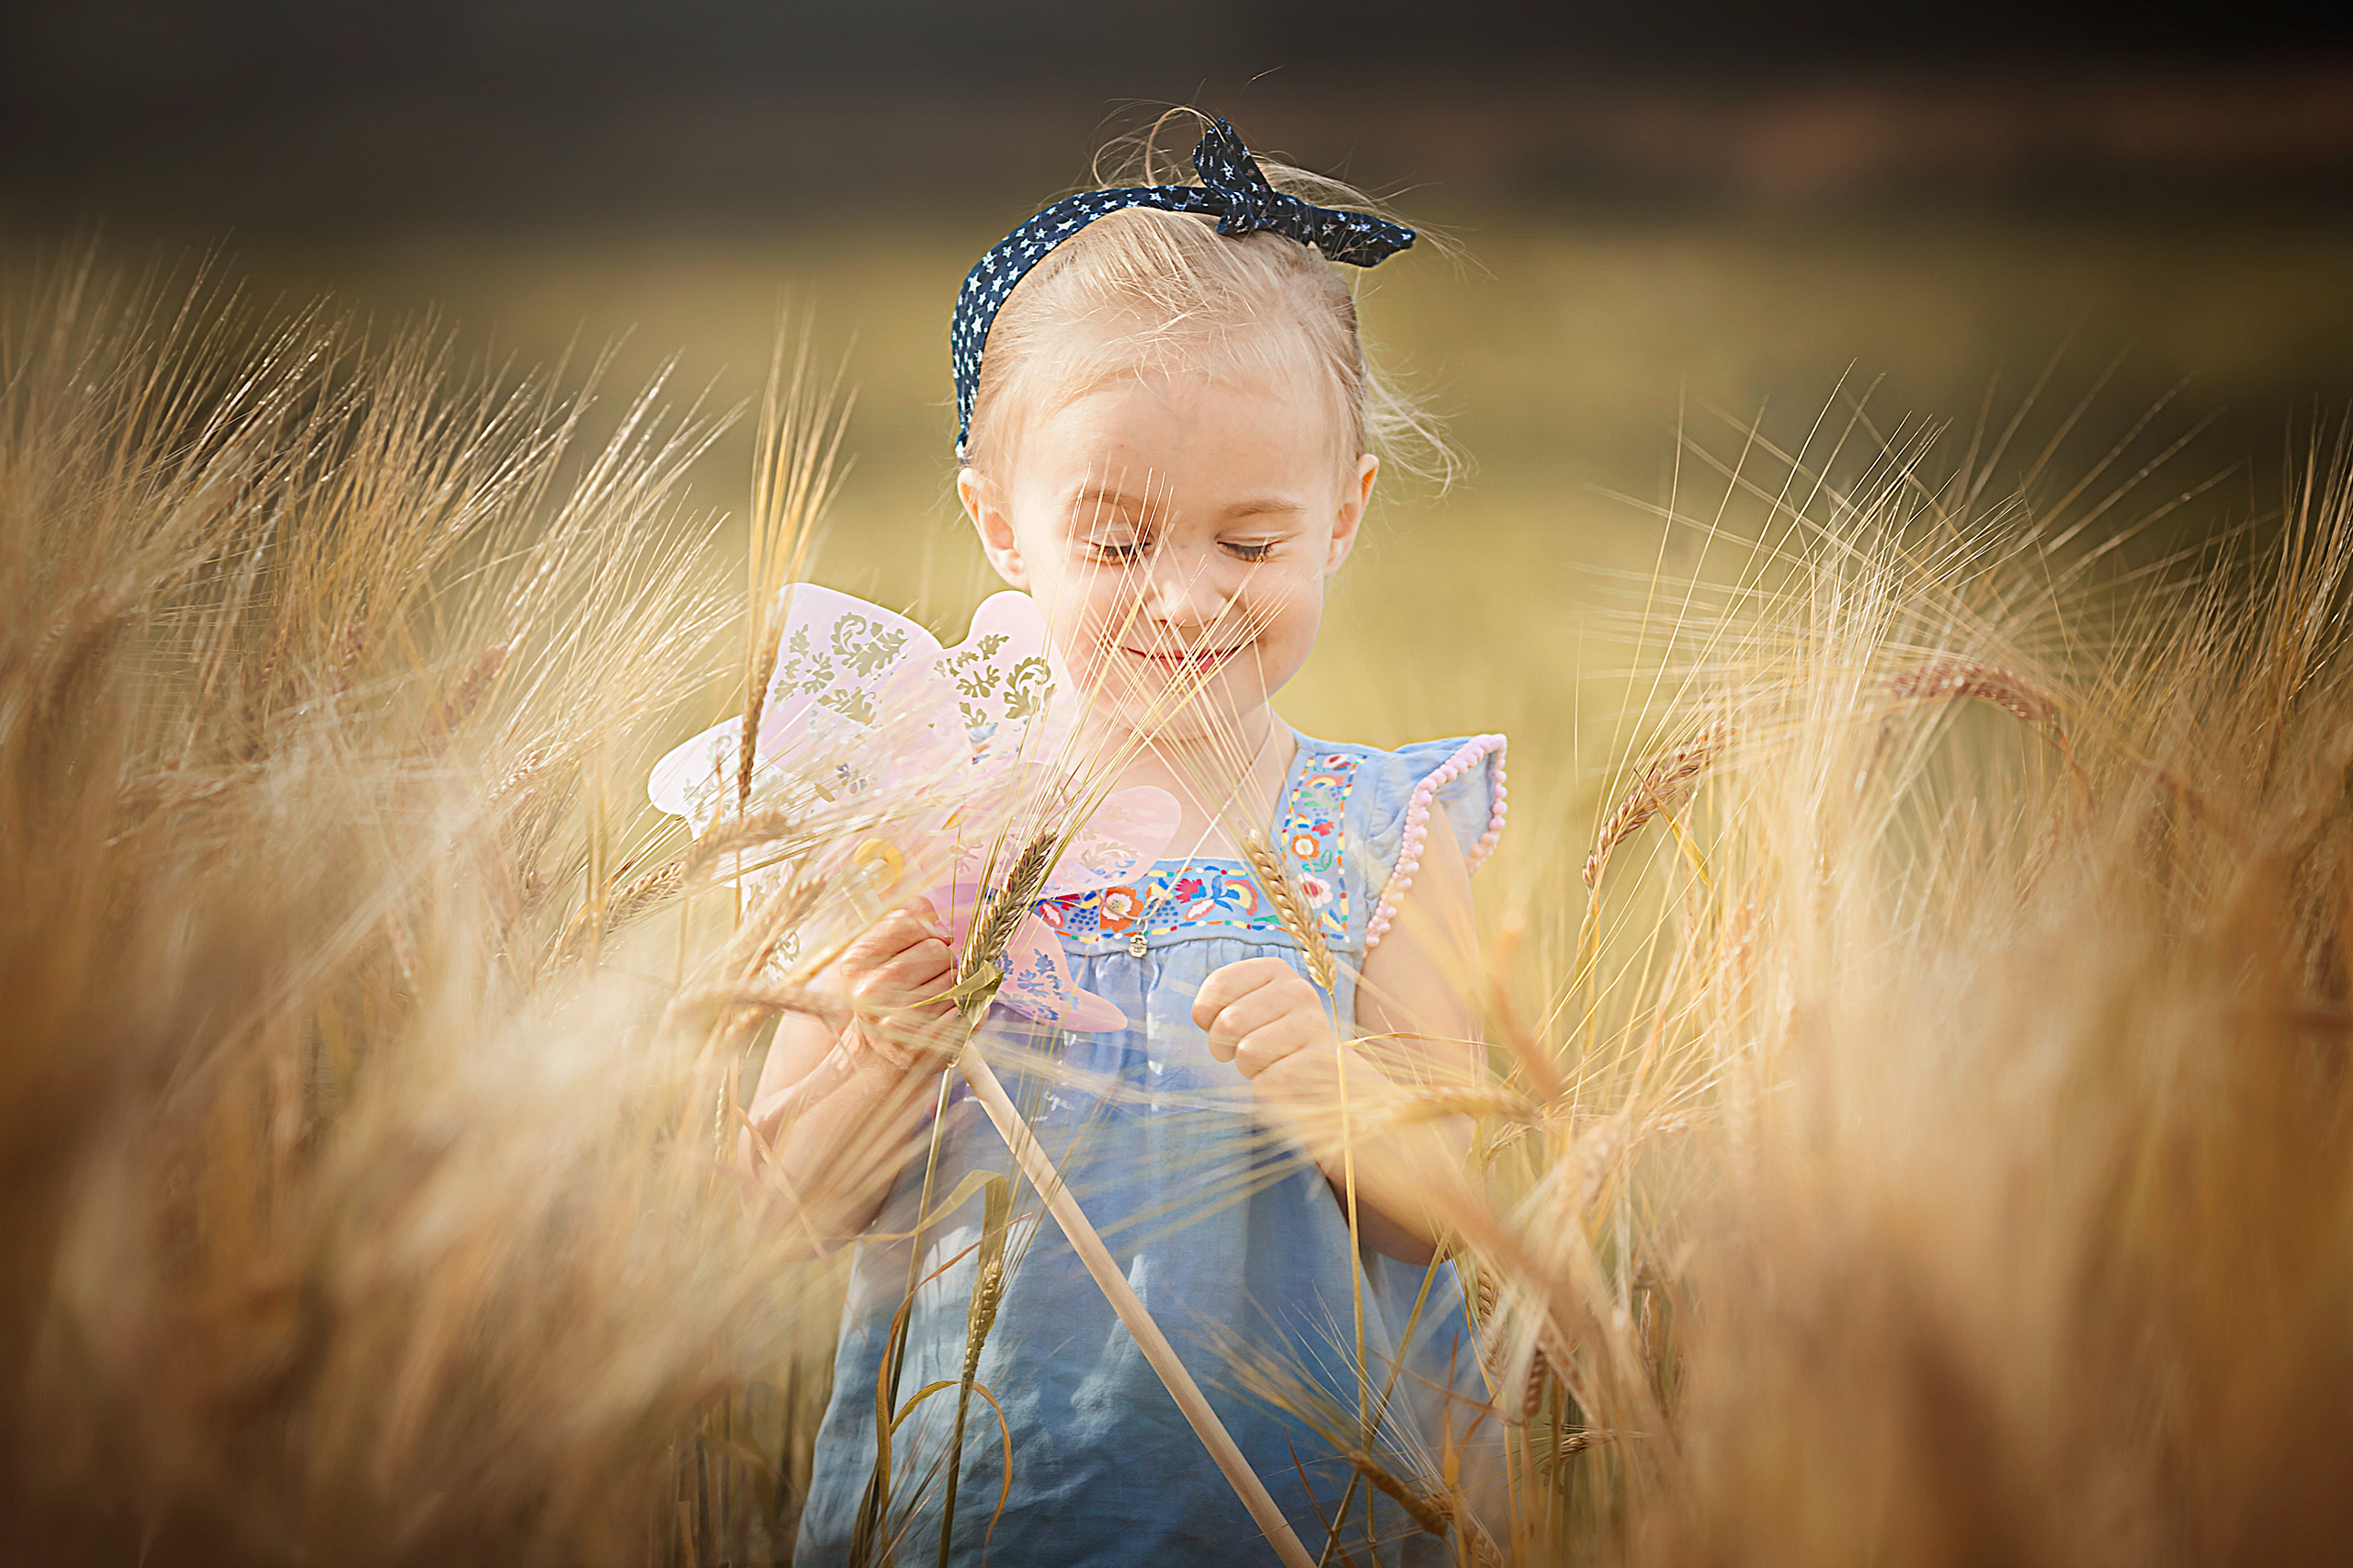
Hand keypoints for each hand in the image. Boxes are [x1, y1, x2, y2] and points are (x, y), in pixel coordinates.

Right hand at [839, 897, 957, 1065]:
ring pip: (956, 979)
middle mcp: (871, 992)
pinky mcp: (926, 1044)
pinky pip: (968, 1008)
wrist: (883, 1050)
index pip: (910, 923)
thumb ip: (909, 918)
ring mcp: (898, 1021)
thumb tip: (939, 925)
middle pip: (939, 951)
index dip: (927, 932)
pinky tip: (946, 1016)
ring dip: (955, 986)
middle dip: (943, 961)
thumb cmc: (890, 991)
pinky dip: (967, 1009)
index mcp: (857, 963)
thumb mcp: (885, 950)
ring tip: (934, 1000)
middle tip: (929, 979)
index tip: (924, 945)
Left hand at [1193, 955, 1343, 1094]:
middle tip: (1244, 1051)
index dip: (1206, 1015)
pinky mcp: (1319, 1060)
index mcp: (1276, 970)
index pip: (1219, 985)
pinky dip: (1267, 1085)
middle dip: (1223, 1046)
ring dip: (1248, 1067)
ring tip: (1271, 1062)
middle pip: (1228, 1021)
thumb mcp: (1249, 1011)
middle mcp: (1298, 990)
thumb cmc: (1275, 1043)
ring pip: (1246, 1052)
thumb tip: (1201, 1013)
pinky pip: (1265, 1080)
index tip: (1220, 1026)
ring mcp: (1312, 1024)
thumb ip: (1220, 1003)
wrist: (1330, 1078)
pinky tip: (1288, 1077)